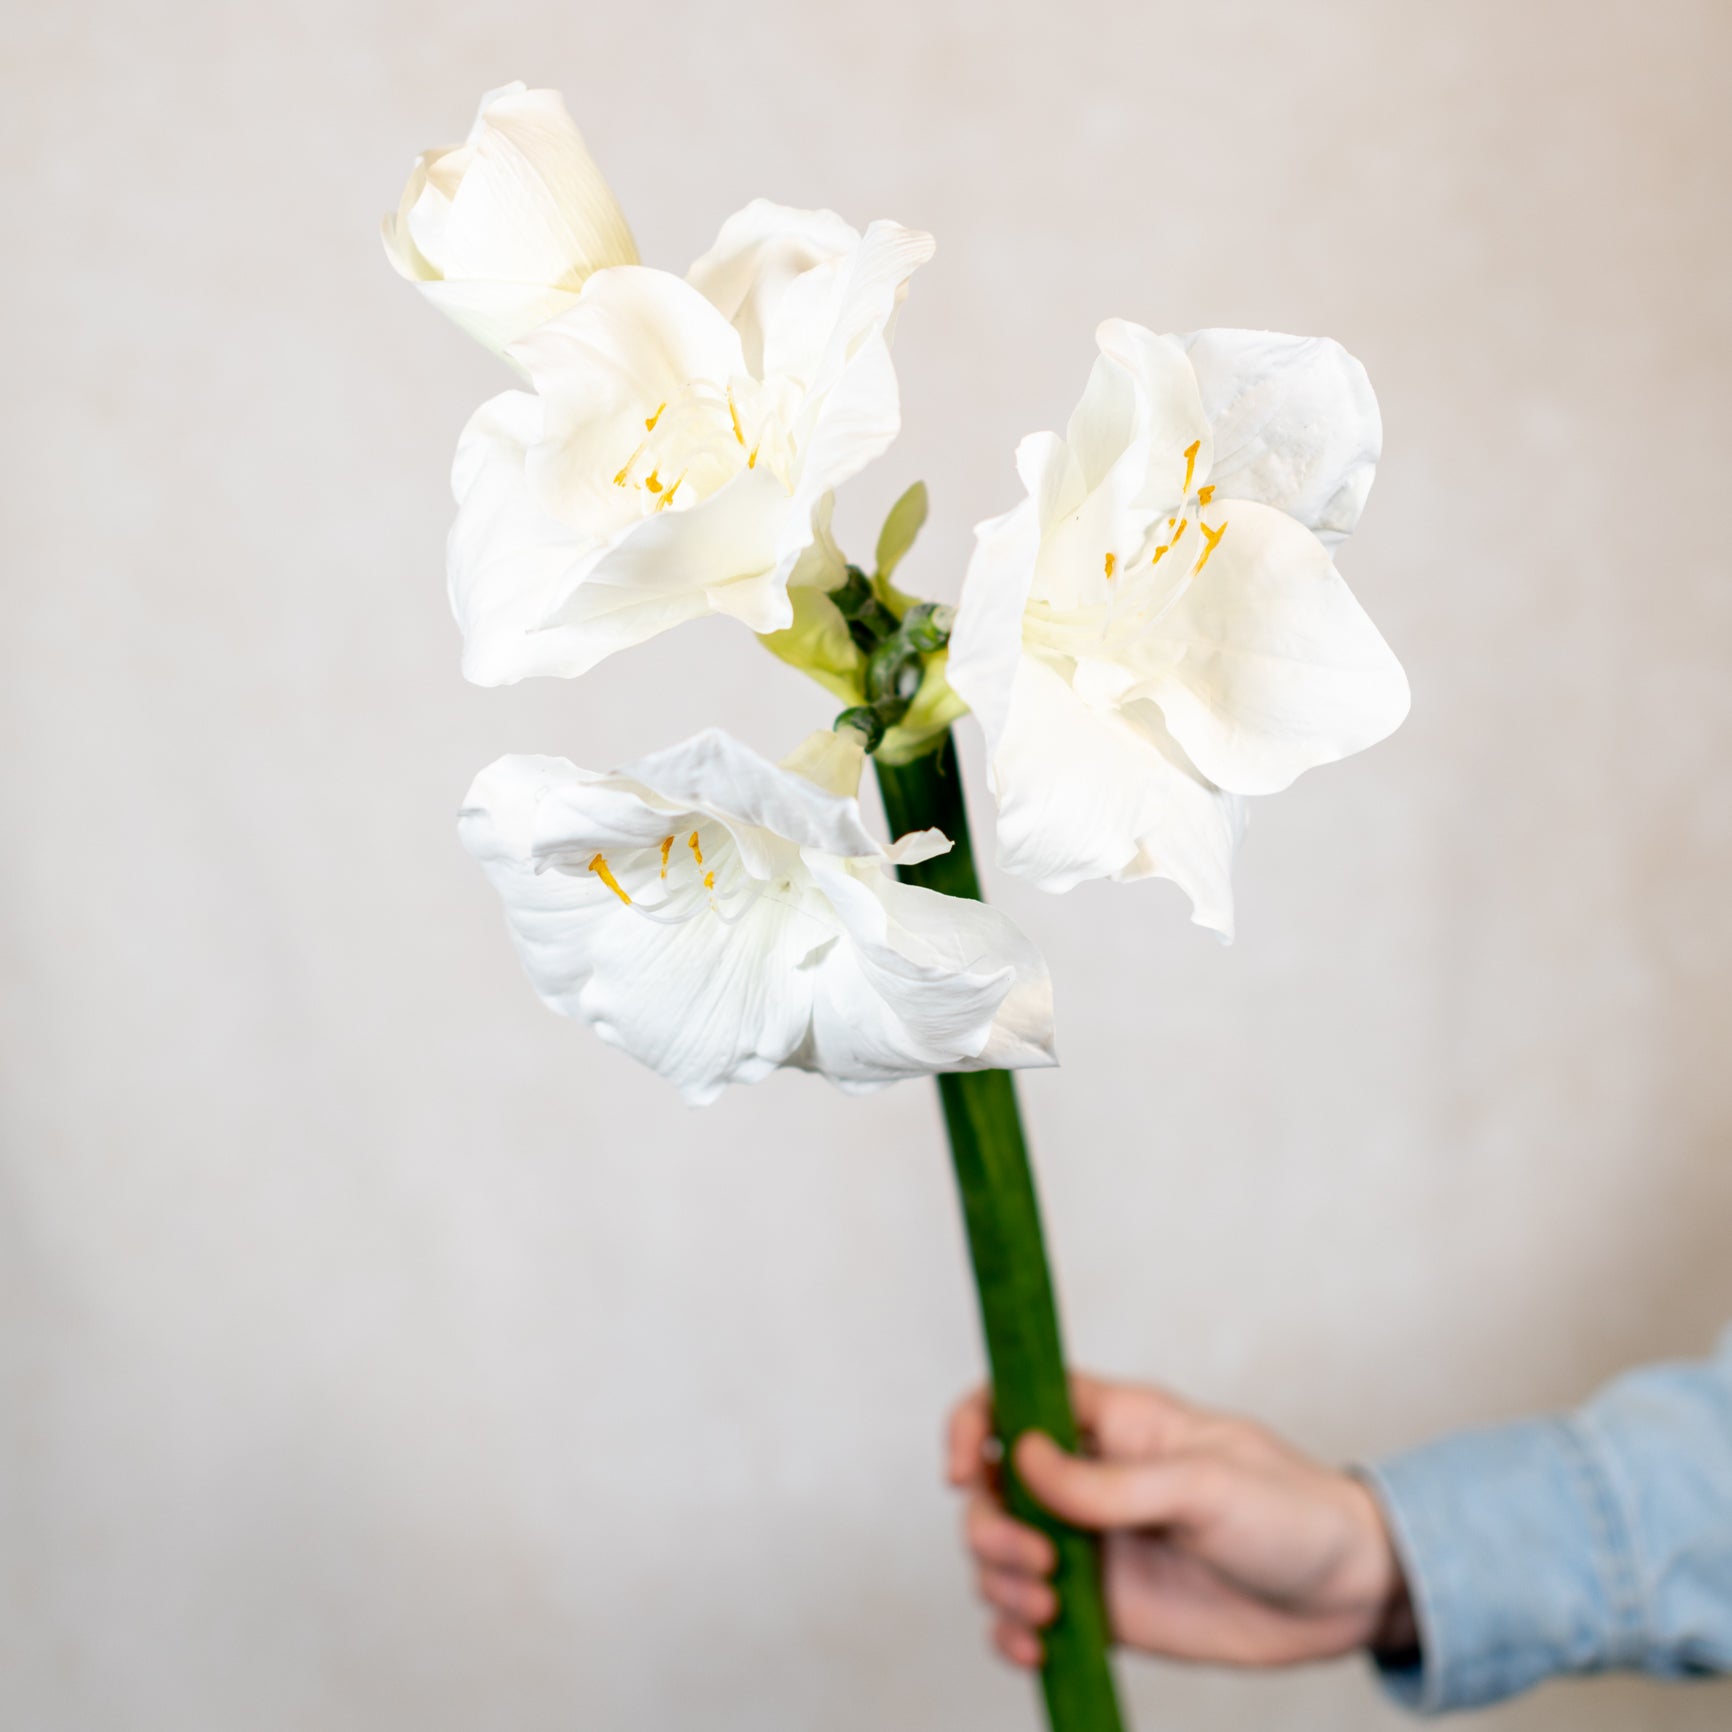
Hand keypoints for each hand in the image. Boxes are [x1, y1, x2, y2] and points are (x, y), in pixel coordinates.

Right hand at [948, 1373, 1414, 1670]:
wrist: (1347, 1595)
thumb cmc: (1289, 1512)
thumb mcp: (1205, 1487)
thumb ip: (1112, 1484)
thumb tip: (1023, 1460)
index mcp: (1112, 1423)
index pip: (1013, 1399)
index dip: (972, 1426)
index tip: (965, 1474)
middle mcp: (1088, 1480)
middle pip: (992, 1488)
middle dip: (991, 1527)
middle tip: (1039, 1564)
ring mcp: (1092, 1546)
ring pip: (999, 1554)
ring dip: (1000, 1582)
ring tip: (1049, 1612)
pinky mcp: (1104, 1610)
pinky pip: (1027, 1617)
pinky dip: (1011, 1635)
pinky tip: (1035, 1650)